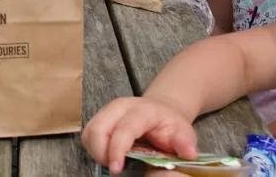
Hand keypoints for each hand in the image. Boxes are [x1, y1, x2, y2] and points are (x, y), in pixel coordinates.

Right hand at [81, 96, 197, 174]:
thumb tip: (188, 153)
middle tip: (116, 168)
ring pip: (89, 132)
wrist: (162, 110)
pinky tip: (108, 155)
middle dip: (101, 153)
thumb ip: (185, 142)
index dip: (117, 149)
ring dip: (97, 152)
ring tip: (113, 161)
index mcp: (142, 110)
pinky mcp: (99, 118)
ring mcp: (107, 111)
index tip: (116, 169)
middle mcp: (120, 107)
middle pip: (98, 129)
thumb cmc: (170, 125)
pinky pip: (87, 135)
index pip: (124, 128)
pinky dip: (94, 149)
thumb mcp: (183, 132)